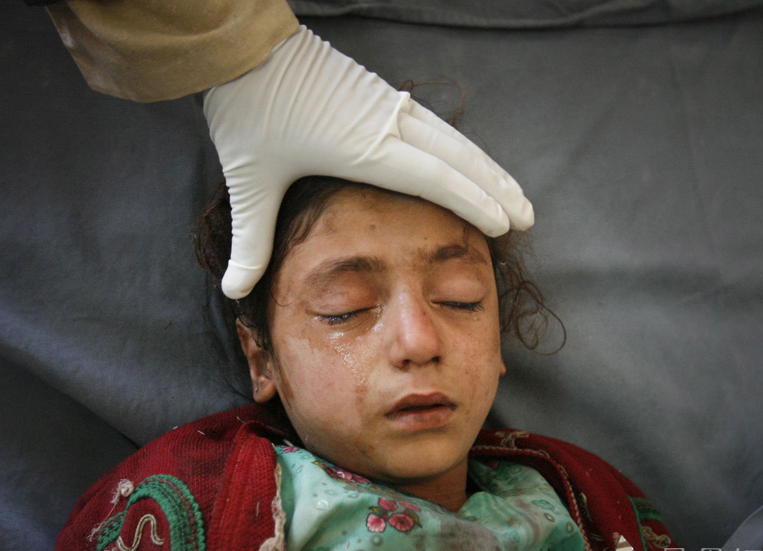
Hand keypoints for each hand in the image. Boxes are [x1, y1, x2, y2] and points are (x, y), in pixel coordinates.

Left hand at [204, 26, 532, 298]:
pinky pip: (432, 123)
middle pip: (458, 159)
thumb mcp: (250, 184)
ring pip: (450, 137)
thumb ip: (250, 243)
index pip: (438, 181)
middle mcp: (386, 126)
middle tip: (529, 215)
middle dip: (497, 187)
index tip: (509, 223)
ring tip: (510, 187)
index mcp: (365, 151)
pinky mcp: (376, 91)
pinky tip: (463, 155)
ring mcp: (384, 104)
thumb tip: (234, 293)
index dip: (477, 202)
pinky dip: (458, 144)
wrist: (244, 45)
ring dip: (485, 164)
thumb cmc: (249, 111)